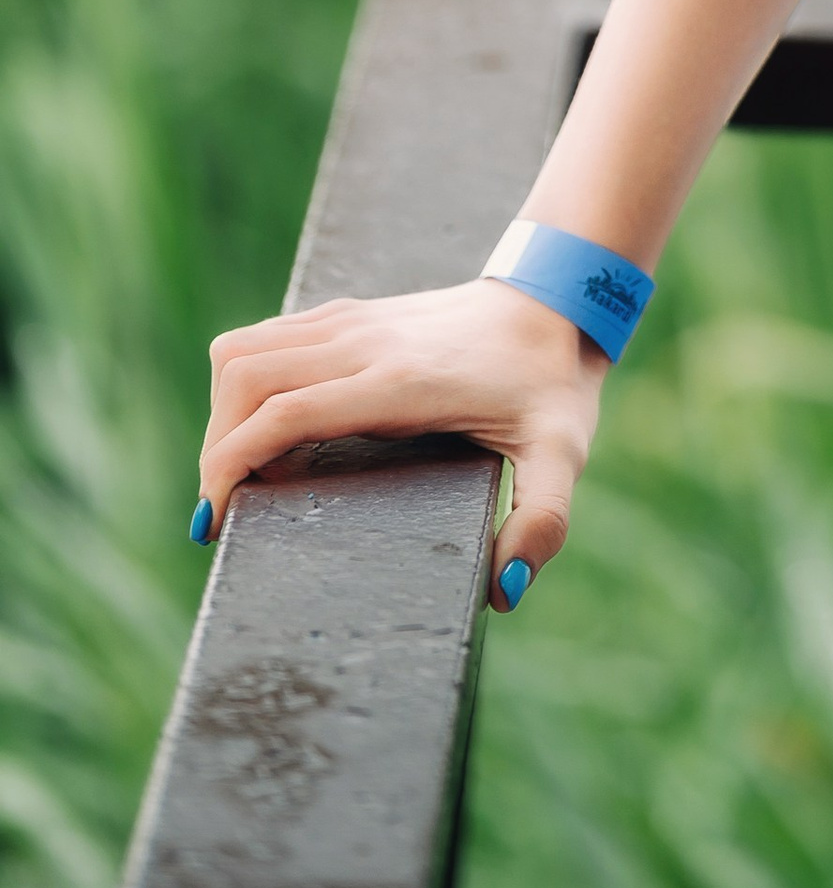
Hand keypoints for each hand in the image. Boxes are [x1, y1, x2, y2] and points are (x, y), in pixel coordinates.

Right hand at [199, 277, 604, 606]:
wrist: (556, 297)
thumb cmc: (552, 380)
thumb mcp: (561, 452)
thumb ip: (542, 521)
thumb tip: (506, 590)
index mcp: (401, 382)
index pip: (284, 411)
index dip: (231, 464)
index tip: (216, 523)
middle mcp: (365, 343)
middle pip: (245, 379)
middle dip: (216, 449)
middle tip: (226, 511)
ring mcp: (353, 321)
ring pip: (244, 348)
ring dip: (223, 412)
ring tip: (243, 473)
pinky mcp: (350, 314)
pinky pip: (267, 335)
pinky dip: (244, 380)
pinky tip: (268, 427)